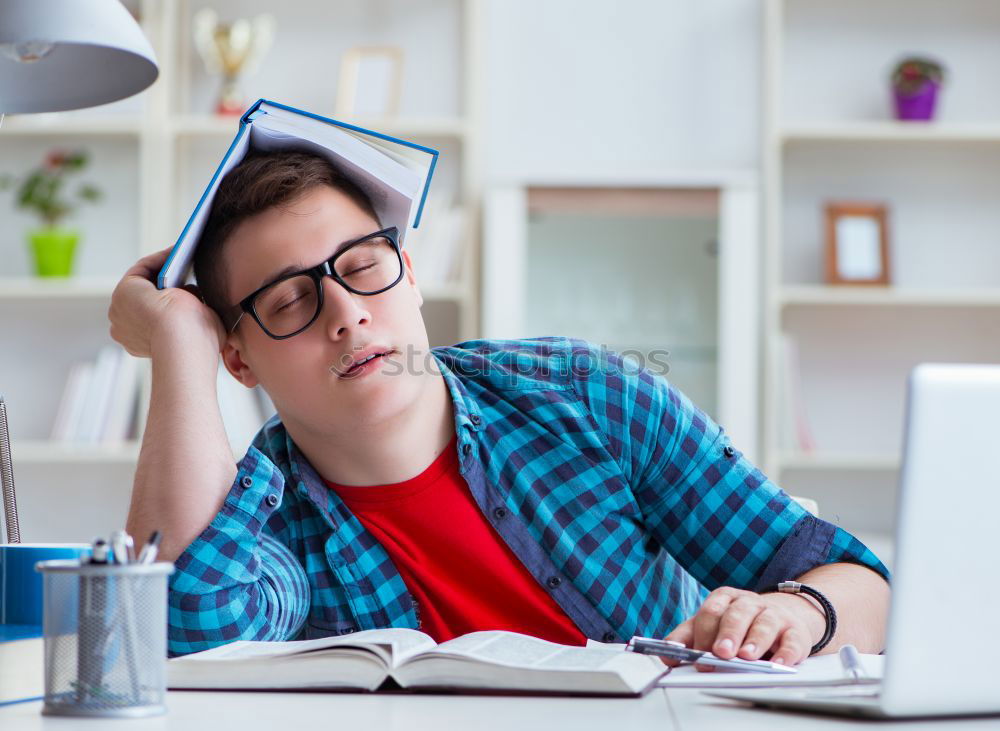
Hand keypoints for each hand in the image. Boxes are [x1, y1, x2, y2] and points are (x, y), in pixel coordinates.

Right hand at [108, 247, 225, 357]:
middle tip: (188, 266)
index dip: (172, 299)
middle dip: (167, 281)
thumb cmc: (197, 343)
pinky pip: (142, 268)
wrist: (183, 342)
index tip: (189, 285)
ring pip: (144, 282)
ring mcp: (121, 310)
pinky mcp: (124, 291)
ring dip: (164, 267)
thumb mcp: (196, 329)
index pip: (155, 315)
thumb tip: (199, 298)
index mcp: (140, 342)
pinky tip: (179, 251)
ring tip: (185, 255)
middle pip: (146, 296)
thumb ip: (194, 315)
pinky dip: (160, 258)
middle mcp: (125, 327)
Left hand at [662, 587, 824, 669]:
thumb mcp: (710, 626)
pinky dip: (786, 653)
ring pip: (764, 623)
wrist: (780, 616)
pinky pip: (792, 641)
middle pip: (737, 614)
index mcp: (724, 599)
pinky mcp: (795, 631)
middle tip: (721, 653)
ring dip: (755, 641)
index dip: (704, 633)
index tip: (699, 655)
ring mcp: (774, 615)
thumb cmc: (739, 624)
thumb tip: (667, 654)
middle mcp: (749, 603)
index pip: (711, 611)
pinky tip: (779, 663)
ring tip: (746, 657)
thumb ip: (688, 638)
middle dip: (728, 634)